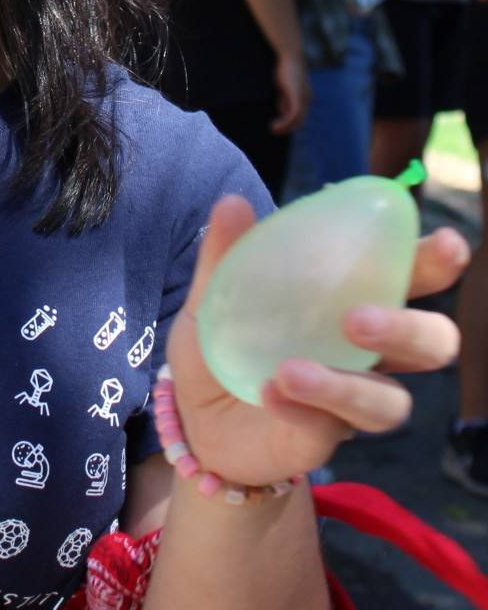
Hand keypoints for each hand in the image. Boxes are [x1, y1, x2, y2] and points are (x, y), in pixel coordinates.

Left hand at [166, 196, 467, 486]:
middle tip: (357, 320)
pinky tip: (268, 392)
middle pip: (430, 343)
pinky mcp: (325, 437)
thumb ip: (226, 253)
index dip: (432, 263)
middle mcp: (366, 352)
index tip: (445, 246)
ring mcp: (351, 398)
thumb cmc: (222, 343)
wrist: (192, 414)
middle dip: (409, 329)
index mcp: (349, 300)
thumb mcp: (213, 295)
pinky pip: (331, 427)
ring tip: (290, 370)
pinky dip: (302, 408)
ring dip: (346, 385)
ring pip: (392, 400)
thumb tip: (231, 201)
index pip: (406, 278)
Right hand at [270, 50, 309, 133]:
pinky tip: (275, 124)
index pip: (300, 115)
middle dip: (287, 128)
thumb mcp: (285, 86)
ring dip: (285, 127)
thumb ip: (285, 99)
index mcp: (305, 97)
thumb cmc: (285, 67)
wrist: (290, 56)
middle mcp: (307, 99)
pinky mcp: (297, 97)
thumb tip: (282, 112)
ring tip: (272, 129)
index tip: (276, 125)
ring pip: (298, 120)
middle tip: (273, 130)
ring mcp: (303, 99)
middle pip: (300, 121)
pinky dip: (284, 122)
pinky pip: (293, 115)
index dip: (289, 123)